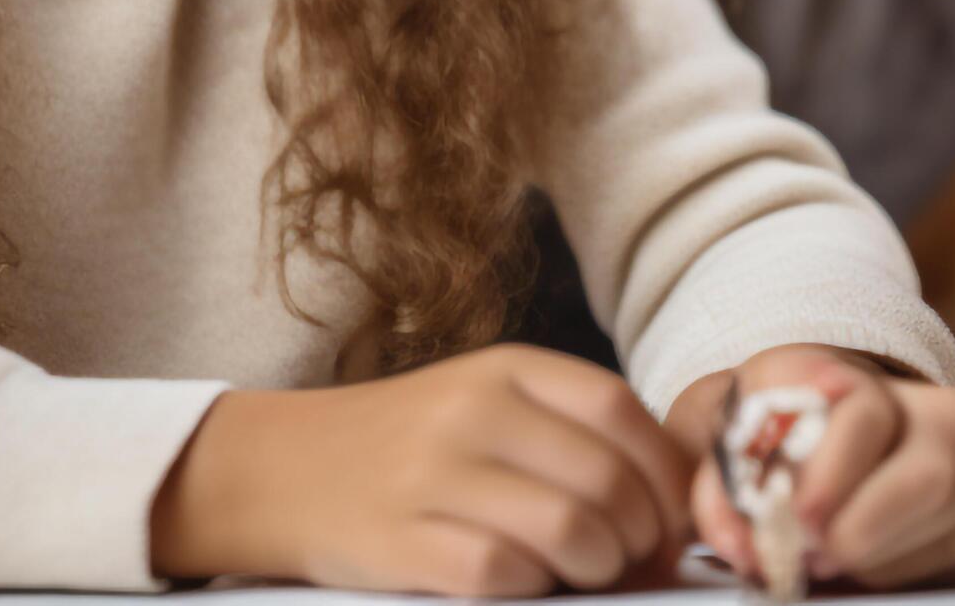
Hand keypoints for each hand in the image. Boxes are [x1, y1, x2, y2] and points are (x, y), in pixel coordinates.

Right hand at [152, 343, 692, 595]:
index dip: (666, 475)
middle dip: (640, 537)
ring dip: (596, 569)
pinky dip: (530, 588)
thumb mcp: (487, 405)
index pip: (623, 414)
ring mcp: (433, 475)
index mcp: (506, 369)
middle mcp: (472, 410)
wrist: (280, 471)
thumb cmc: (408, 447)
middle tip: (632, 561)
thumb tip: (672, 509)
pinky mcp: (401, 540)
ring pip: (570, 529)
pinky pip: (503, 574)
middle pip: (608, 480)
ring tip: (582, 575)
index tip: (673, 518)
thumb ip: (573, 436)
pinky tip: (520, 583)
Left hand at [668, 346, 954, 589]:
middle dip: (873, 533)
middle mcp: (948, 406)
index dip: (834, 476)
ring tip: (858, 562)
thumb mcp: (742, 459)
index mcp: (869, 382)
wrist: (850, 458)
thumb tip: (743, 547)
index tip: (802, 523)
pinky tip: (913, 561)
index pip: (865, 415)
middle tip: (825, 561)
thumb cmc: (794, 462)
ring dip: (901, 563)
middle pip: (932, 476)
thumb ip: (725, 500)